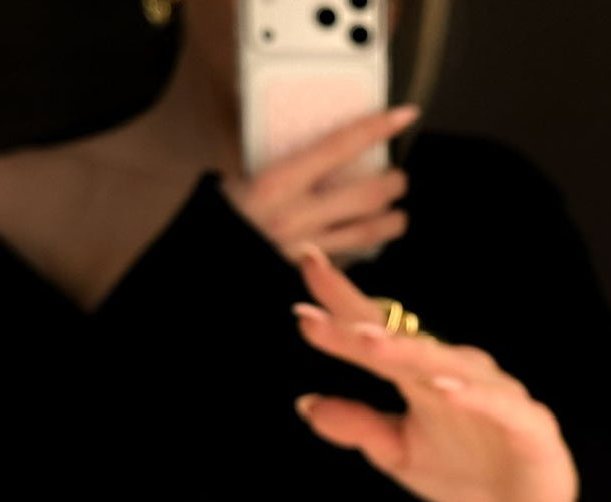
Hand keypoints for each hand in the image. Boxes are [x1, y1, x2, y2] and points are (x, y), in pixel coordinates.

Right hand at [222, 106, 419, 261]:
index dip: (377, 128)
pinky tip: (370, 240)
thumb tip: (319, 148)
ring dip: (390, 222)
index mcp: (277, 182)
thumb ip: (283, 165)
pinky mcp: (309, 275)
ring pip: (368, 233)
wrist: (206, 269)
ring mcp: (306, 249)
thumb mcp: (244, 181)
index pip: (340, 146)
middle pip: (367, 195)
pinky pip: (348, 257)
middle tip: (397, 177)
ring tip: (396, 215)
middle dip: (392, 184)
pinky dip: (364, 247)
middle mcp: (296, 215)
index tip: (403, 116)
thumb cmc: (221, 220)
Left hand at [291, 246, 579, 501]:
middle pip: (403, 340)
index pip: (376, 331)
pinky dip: (472, 397)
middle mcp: (454, 374)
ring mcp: (492, 394)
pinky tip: (444, 390)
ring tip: (368, 340)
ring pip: (446, 366)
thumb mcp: (400, 454)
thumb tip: (305, 404)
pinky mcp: (526, 422)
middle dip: (360, 321)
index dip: (341, 307)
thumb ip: (360, 427)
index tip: (302, 278)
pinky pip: (496, 405)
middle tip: (314, 302)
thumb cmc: (467, 470)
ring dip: (408, 351)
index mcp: (420, 377)